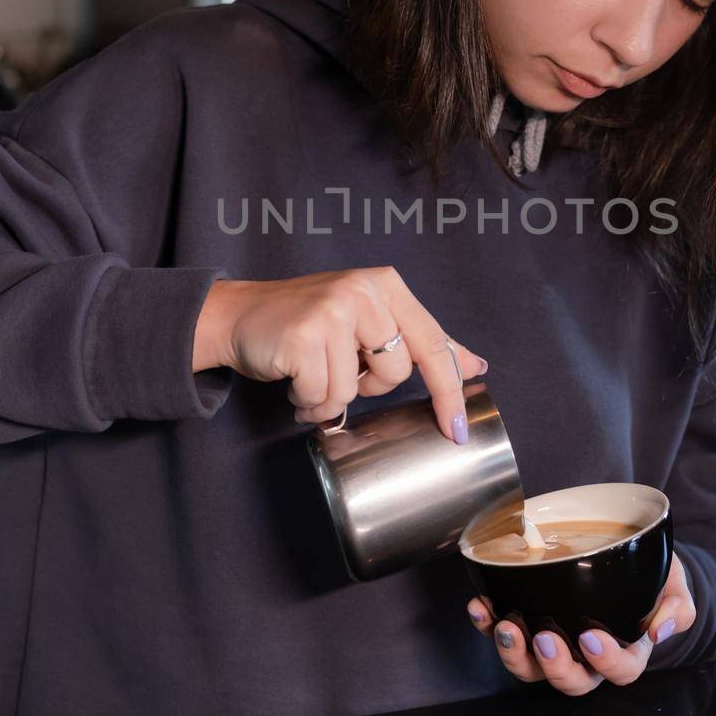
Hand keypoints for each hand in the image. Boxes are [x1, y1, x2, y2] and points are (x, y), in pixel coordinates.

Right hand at [193, 268, 486, 440]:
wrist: (238, 316)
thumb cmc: (308, 323)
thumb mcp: (369, 319)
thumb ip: (419, 341)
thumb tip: (476, 365)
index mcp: (387, 285)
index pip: (433, 343)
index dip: (448, 390)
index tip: (456, 430)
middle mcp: (363, 291)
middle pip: (396, 373)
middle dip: (369, 386)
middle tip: (341, 369)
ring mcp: (332, 311)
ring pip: (355, 390)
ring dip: (330, 397)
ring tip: (310, 374)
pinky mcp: (304, 336)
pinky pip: (322, 396)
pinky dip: (307, 401)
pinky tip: (293, 380)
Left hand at [467, 550, 695, 692]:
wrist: (626, 557)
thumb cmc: (653, 578)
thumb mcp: (674, 586)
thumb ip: (676, 607)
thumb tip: (659, 631)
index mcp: (626, 652)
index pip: (621, 671)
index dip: (606, 661)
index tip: (591, 637)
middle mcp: (587, 659)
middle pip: (571, 681)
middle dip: (555, 666)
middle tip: (545, 638)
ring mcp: (555, 646)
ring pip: (532, 669)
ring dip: (514, 653)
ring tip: (504, 626)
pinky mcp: (527, 627)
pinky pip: (505, 636)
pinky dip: (487, 624)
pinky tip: (479, 607)